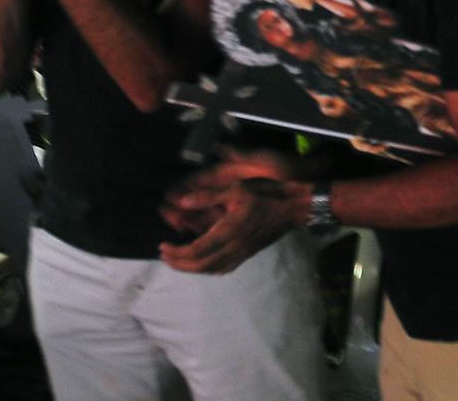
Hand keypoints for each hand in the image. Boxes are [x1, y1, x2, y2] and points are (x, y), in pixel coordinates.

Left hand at [159, 151, 306, 273]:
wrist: (295, 207)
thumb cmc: (268, 194)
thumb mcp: (237, 188)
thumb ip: (209, 196)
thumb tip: (183, 201)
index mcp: (228, 232)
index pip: (195, 252)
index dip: (175, 253)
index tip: (162, 246)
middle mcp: (234, 247)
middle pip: (200, 266)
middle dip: (178, 264)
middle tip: (165, 255)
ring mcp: (242, 253)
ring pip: (211, 270)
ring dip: (192, 268)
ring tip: (180, 259)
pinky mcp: (249, 253)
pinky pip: (224, 268)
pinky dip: (208, 269)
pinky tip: (204, 262)